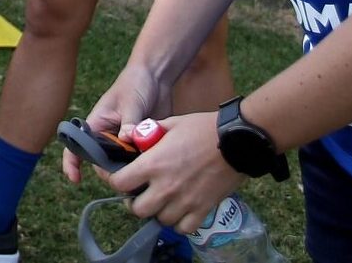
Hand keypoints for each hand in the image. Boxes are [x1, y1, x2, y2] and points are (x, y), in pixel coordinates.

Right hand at [66, 62, 165, 183]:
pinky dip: (145, 162)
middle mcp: (108, 135)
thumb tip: (127, 140)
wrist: (156, 77)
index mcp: (97, 124)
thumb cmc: (135, 83)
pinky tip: (155, 161)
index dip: (72, 163)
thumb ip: (129, 123)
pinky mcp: (140, 142)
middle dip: (111, 171)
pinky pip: (139, 158)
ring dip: (130, 167)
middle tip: (127, 175)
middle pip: (103, 160)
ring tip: (143, 170)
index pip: (77, 145)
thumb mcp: (131, 103)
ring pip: (122, 162)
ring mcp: (125, 140)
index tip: (76, 179)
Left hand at [106, 112, 244, 235]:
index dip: (114, 180)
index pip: (120, 183)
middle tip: (139, 193)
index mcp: (153, 164)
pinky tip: (180, 210)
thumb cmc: (203, 128)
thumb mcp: (171, 123)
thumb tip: (132, 136)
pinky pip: (184, 227)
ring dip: (158, 211)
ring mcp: (185, 201)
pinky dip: (179, 223)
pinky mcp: (203, 209)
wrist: (238, 141)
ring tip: (162, 200)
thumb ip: (149, 132)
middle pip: (137, 209)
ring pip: (160, 220)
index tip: (117, 177)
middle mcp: (166, 186)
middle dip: (134, 202)